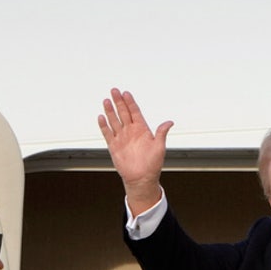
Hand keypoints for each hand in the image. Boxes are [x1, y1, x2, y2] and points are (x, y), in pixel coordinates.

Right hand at [97, 88, 172, 213]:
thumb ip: (161, 133)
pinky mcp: (114, 146)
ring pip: (114, 121)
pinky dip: (104, 125)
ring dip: (110, 111)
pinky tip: (101, 117)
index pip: (135, 112)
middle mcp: (131, 132)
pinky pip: (108, 133)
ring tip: (106, 100)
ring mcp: (122, 138)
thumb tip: (170, 122)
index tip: (126, 93)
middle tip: (114, 90)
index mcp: (142, 129)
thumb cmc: (153, 164)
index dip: (130, 102)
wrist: (142, 178)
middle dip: (119, 101)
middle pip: (123, 113)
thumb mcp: (160, 147)